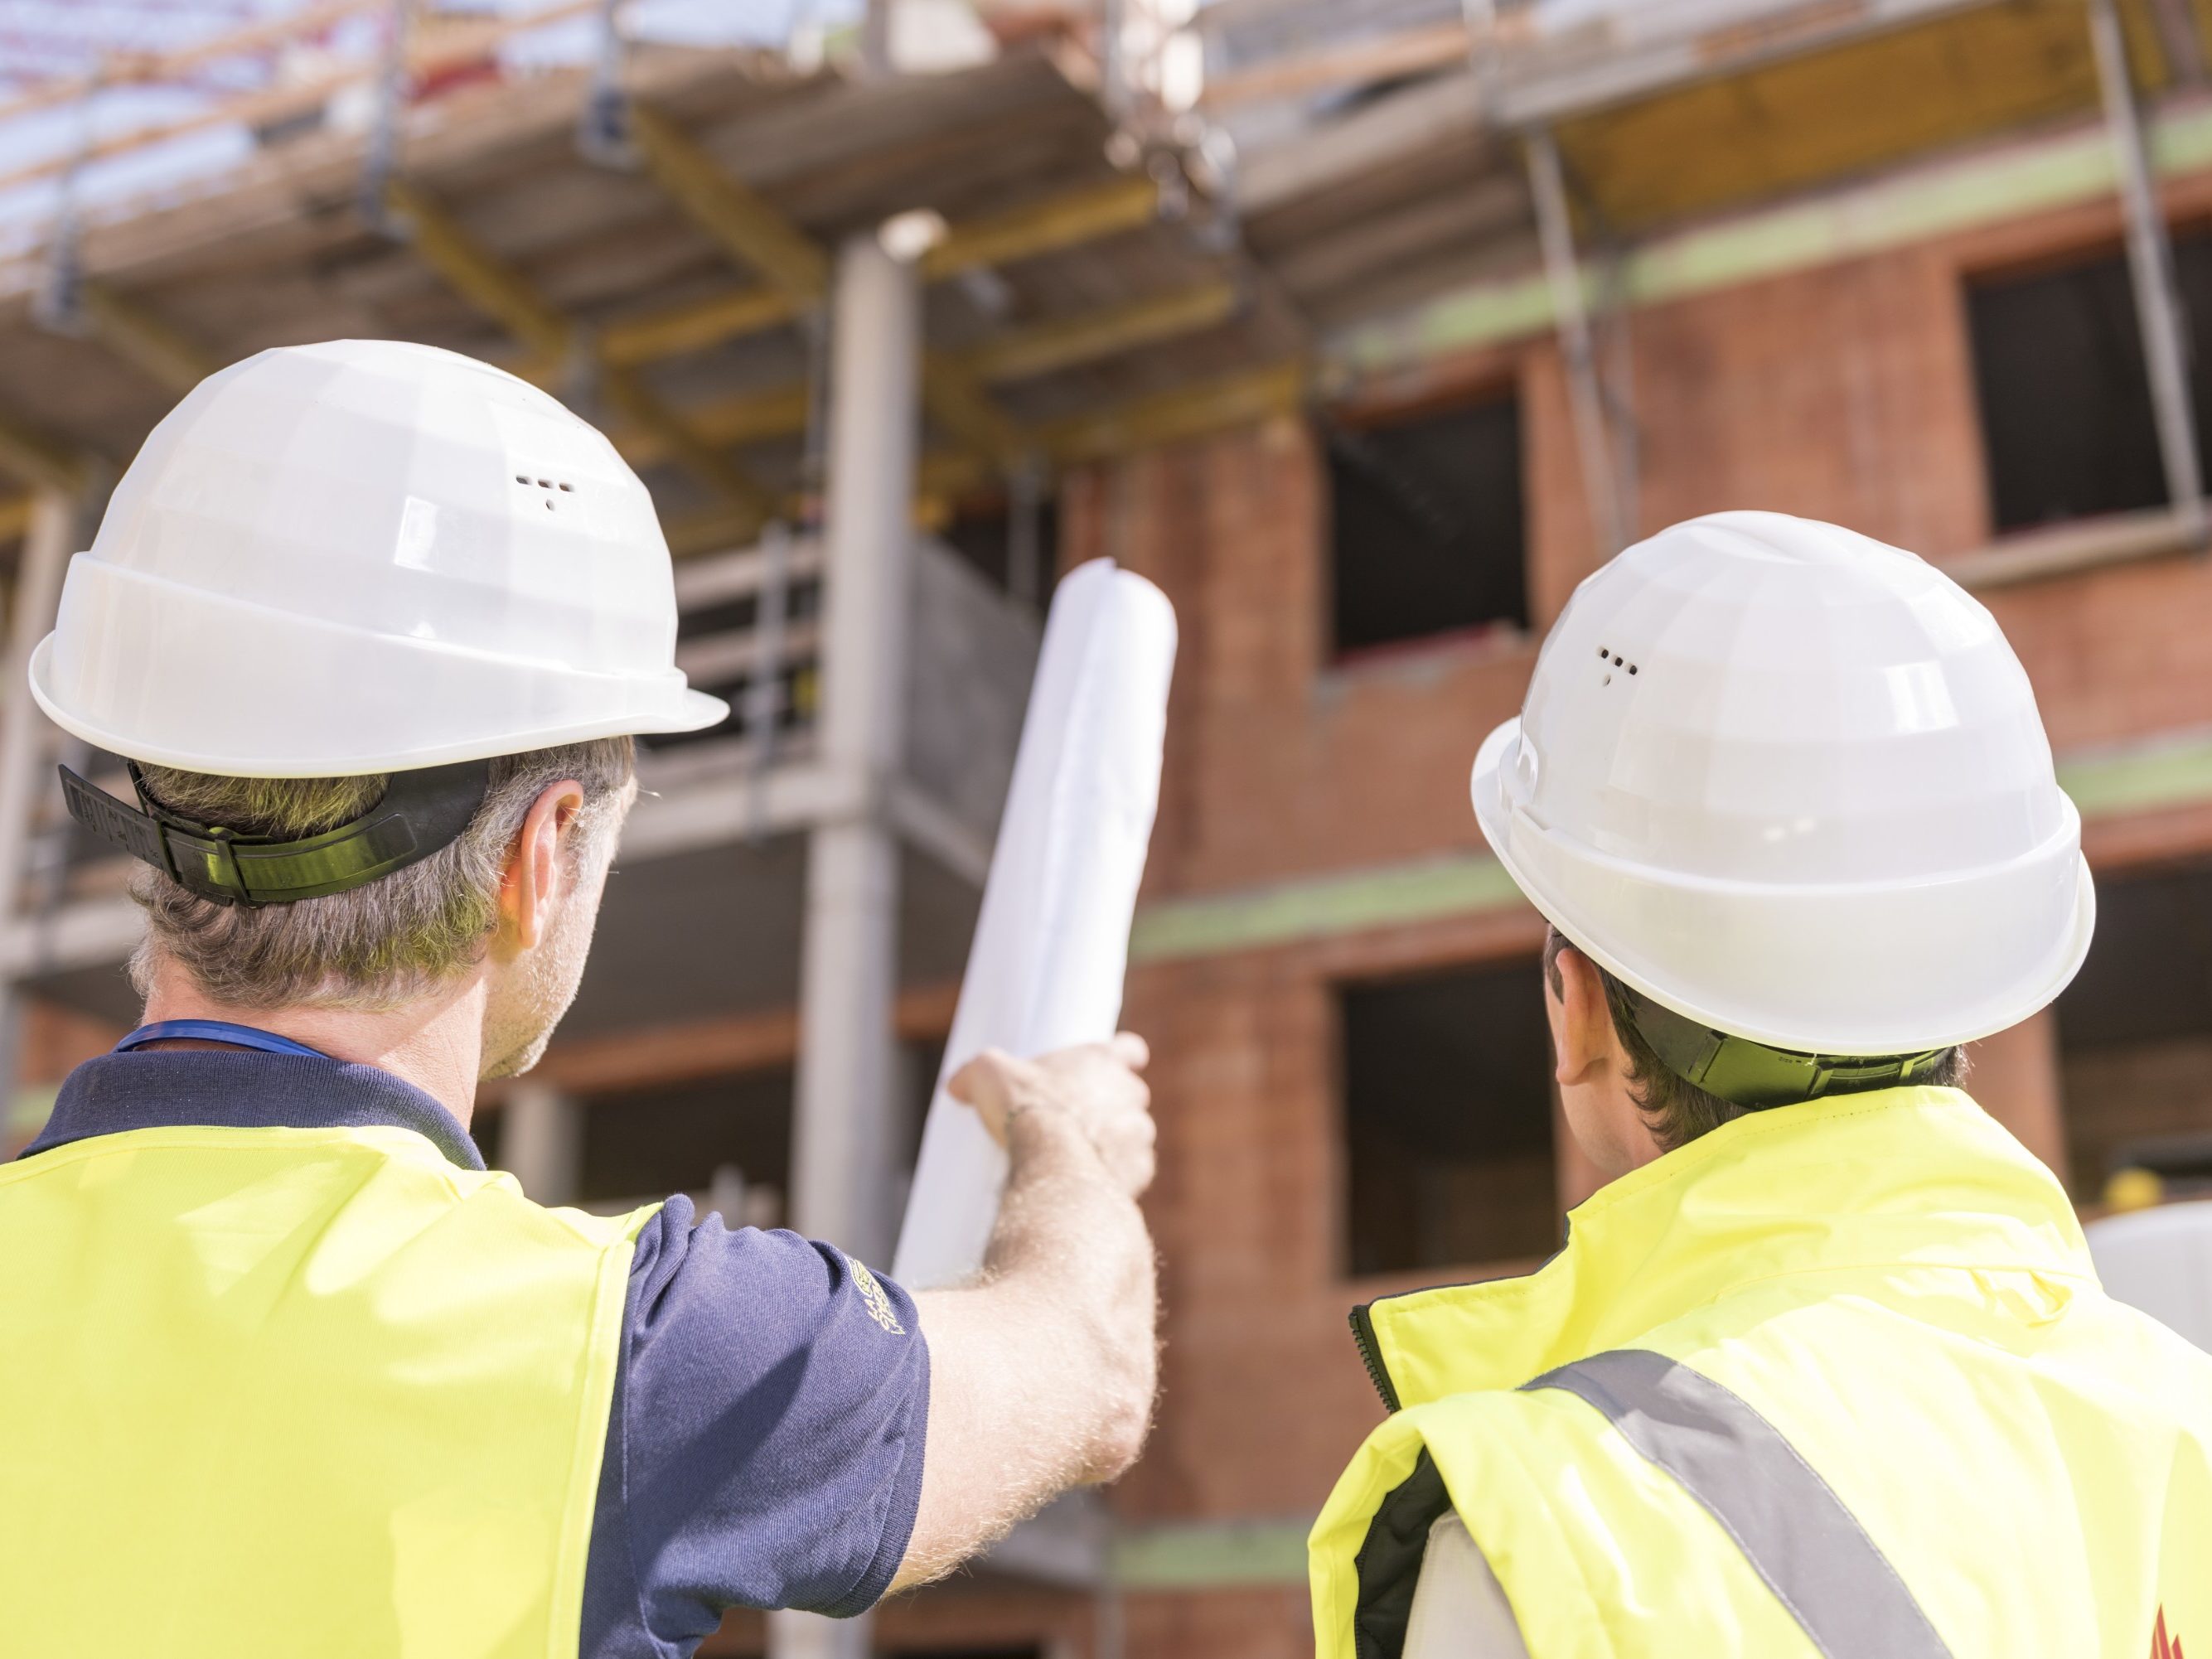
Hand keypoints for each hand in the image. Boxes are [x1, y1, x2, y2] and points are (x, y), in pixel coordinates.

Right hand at [950, 1033, 1155, 1196]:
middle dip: (1109, 1104)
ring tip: (1080, 1153)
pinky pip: (1135, 1168)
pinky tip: (1090, 1178)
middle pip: (1130, 1093)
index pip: (1128, 1049)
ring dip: (1115, 1140)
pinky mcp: (1140, 1169)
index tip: (1108, 1067)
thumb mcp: (987, 1076)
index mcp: (1101, 1061)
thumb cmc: (1025, 1111)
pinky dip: (1118, 1173)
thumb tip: (957, 1084)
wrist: (1053, 1167)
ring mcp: (1138, 1132)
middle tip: (1074, 1118)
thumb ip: (975, 1074)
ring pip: (1134, 1133)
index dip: (1122, 1056)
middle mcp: (1129, 1093)